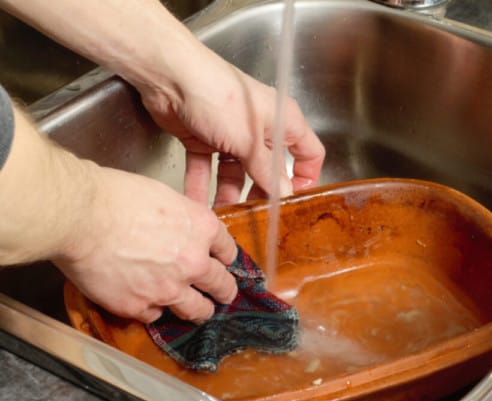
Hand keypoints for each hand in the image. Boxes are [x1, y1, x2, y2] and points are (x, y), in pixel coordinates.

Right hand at [54, 165, 238, 323]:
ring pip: (197, 310)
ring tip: (200, 312)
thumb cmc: (115, 197)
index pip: (228, 250)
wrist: (81, 216)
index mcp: (202, 230)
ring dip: (200, 310)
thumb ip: (182, 220)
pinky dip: (153, 311)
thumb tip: (181, 229)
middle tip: (224, 294)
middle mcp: (193, 263)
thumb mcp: (165, 197)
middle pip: (221, 285)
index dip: (226, 258)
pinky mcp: (139, 306)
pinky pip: (155, 316)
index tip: (224, 263)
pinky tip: (149, 305)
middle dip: (224, 290)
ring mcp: (168, 289)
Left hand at [140, 58, 324, 207]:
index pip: (308, 153)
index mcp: (282, 121)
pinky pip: (206, 169)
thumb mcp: (249, 141)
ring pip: (235, 174)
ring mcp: (231, 134)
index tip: (294, 201)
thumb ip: (268, 172)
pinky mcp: (203, 139)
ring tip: (223, 218)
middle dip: (260, 194)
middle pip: (268, 170)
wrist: (171, 77)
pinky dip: (200, 186)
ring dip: (228, 195)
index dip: (305, 178)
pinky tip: (197, 205)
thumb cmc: (218, 95)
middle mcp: (259, 129)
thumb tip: (284, 195)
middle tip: (255, 217)